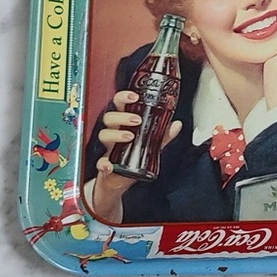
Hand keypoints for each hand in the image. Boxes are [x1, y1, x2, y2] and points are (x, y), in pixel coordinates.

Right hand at [91, 90, 181, 222]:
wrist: (121, 179)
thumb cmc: (133, 155)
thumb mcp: (151, 144)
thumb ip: (163, 135)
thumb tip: (176, 124)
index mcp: (124, 123)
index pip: (120, 105)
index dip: (124, 98)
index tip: (135, 97)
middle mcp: (114, 132)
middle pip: (109, 117)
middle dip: (122, 115)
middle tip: (136, 119)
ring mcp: (108, 148)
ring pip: (104, 135)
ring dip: (116, 134)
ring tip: (130, 136)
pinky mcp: (104, 164)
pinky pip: (100, 162)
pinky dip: (103, 164)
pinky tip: (109, 165)